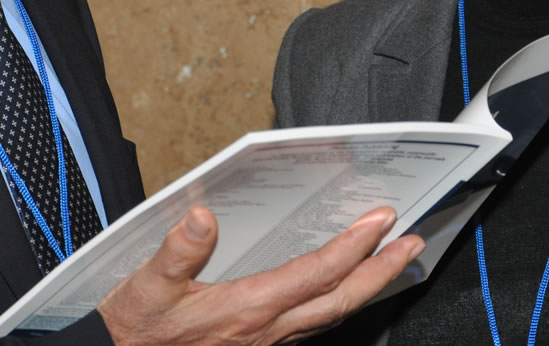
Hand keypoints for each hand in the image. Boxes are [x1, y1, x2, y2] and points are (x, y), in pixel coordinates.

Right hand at [96, 205, 423, 345]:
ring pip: (332, 315)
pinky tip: (342, 291)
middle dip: (381, 270)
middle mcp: (267, 330)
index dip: (352, 247)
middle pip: (340, 300)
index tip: (379, 221)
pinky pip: (313, 324)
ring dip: (367, 287)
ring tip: (392, 262)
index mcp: (247, 309)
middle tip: (411, 243)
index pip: (315, 274)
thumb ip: (177, 251)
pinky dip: (338, 302)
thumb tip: (202, 215)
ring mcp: (267, 342)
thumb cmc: (137, 328)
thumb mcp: (148, 286)